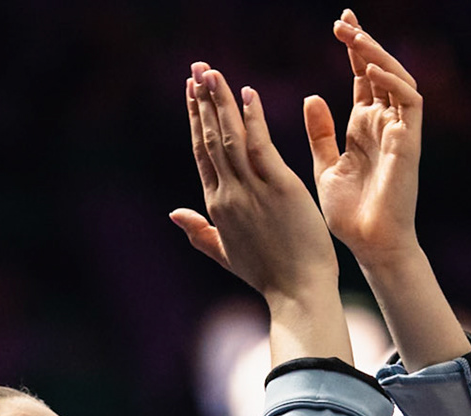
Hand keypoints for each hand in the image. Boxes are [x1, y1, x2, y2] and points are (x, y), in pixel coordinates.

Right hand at [170, 64, 338, 303]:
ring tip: (211, 71)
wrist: (297, 292)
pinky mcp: (279, 187)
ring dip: (220, 101)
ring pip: (229, 136)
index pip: (201, 153)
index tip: (191, 92)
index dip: (194, 120)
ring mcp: (251, 190)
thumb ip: (199, 232)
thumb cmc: (268, 276)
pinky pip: (260, 146)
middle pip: (209, 138)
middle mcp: (228, 194)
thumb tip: (174, 214)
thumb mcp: (226, 254)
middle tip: (196, 68)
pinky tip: (246, 93)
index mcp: (216, 206)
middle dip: (201, 100)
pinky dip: (252, 118)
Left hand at [305, 11, 422, 267]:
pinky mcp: (408, 142)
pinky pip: (409, 101)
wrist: (369, 246)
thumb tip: (311, 96)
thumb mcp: (325, 167)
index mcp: (363, 127)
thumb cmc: (348, 215)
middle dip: (364, 42)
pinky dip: (392, 82)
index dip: (354, 49)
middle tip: (343, 19)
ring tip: (355, 37)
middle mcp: (383, 124)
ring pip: (397, 79)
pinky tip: (370, 69)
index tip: (338, 23)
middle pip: (379, 70)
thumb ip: (320, 133)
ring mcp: (398, 131)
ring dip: (377, 55)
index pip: (361, 77)